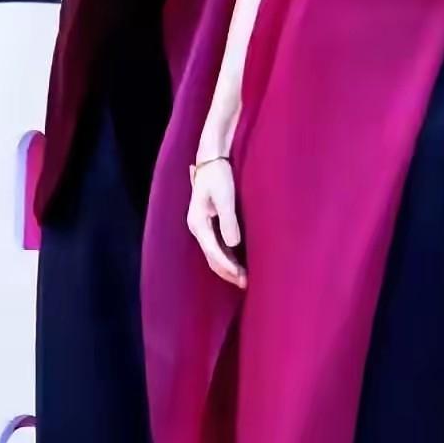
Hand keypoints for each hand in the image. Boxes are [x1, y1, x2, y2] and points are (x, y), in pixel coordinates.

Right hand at [187, 158, 245, 288]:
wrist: (212, 158)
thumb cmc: (219, 175)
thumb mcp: (225, 197)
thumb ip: (228, 221)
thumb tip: (233, 244)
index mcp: (198, 223)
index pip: (214, 252)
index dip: (228, 267)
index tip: (242, 278)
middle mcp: (197, 227)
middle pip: (211, 257)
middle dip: (228, 272)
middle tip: (246, 284)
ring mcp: (202, 226)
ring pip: (214, 254)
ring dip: (227, 267)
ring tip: (244, 278)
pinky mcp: (209, 223)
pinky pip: (217, 246)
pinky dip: (227, 257)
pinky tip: (238, 263)